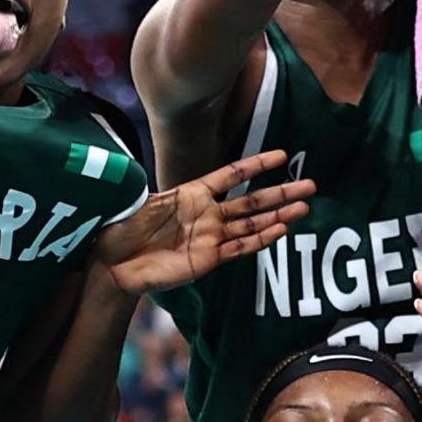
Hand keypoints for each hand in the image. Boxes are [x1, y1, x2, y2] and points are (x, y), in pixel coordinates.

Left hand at [94, 150, 314, 295]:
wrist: (112, 266)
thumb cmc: (120, 230)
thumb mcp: (137, 200)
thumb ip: (158, 184)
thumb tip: (165, 158)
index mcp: (192, 194)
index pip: (231, 175)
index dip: (255, 165)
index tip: (281, 155)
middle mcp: (207, 215)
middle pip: (251, 201)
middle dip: (280, 193)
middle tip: (309, 185)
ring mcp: (210, 237)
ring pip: (253, 224)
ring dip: (279, 217)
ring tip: (303, 208)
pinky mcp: (208, 259)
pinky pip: (240, 247)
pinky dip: (261, 239)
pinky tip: (280, 230)